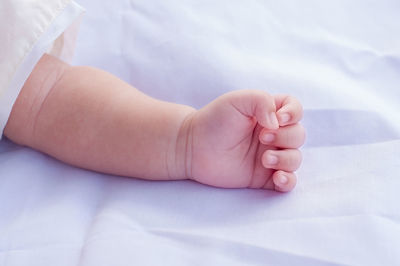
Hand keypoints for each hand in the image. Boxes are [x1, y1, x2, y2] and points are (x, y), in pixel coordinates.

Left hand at [186, 90, 304, 191]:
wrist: (193, 147)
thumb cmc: (214, 120)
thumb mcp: (238, 100)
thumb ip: (262, 101)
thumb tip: (278, 123)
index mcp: (269, 114)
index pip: (295, 110)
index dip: (294, 113)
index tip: (279, 119)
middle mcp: (273, 134)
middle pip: (298, 135)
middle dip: (286, 137)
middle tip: (262, 137)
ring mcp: (269, 156)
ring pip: (295, 158)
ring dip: (286, 159)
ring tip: (264, 160)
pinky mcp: (263, 177)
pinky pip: (287, 182)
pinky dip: (288, 181)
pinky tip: (278, 178)